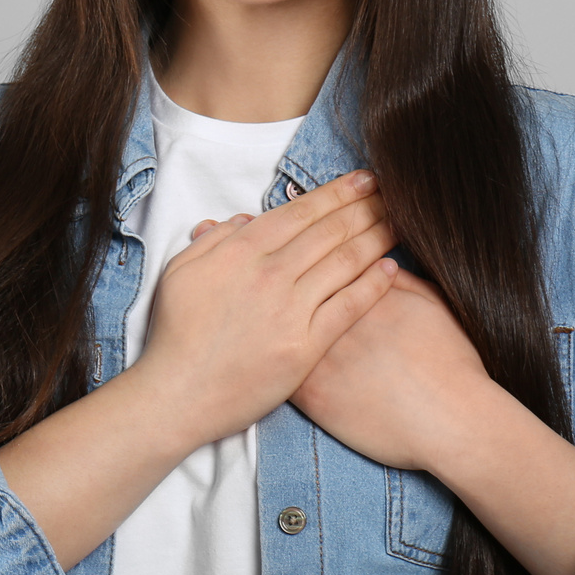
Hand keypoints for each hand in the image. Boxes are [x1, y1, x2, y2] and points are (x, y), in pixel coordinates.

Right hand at [125, 169, 399, 451]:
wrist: (177, 394)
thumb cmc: (175, 336)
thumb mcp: (180, 273)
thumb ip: (213, 241)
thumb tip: (244, 220)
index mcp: (240, 251)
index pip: (299, 211)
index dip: (337, 192)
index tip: (362, 180)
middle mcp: (270, 274)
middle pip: (329, 231)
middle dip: (365, 207)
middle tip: (394, 192)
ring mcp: (289, 310)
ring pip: (344, 263)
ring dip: (376, 237)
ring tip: (399, 221)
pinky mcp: (305, 347)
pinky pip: (347, 308)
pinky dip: (373, 286)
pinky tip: (391, 269)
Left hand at [289, 267, 498, 472]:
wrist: (452, 420)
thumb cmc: (451, 364)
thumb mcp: (433, 304)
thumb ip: (399, 279)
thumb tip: (377, 260)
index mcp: (363, 294)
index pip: (321, 263)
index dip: (310, 264)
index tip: (309, 272)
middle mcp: (335, 319)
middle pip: (292, 292)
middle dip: (281, 289)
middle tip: (278, 296)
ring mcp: (320, 356)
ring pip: (276, 329)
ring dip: (269, 324)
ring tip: (268, 325)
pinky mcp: (312, 394)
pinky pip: (277, 371)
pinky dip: (272, 364)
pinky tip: (274, 363)